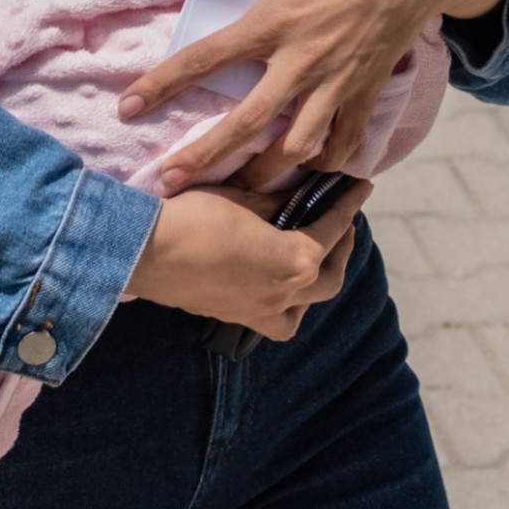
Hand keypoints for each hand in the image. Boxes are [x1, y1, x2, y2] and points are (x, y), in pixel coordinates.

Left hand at [117, 0, 504, 186]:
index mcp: (273, 20)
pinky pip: (343, 142)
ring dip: (264, 172)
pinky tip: (304, 171)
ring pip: (296, 147)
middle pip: (246, 122)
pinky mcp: (366, 93)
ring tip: (239, 186)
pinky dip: (323, 162)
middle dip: (205, 156)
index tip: (128, 107)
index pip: (206, 57)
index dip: (163, 83)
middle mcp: (301, 60)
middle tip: (170, 181)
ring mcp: (337, 82)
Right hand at [123, 180, 371, 337]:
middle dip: (341, 248)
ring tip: (313, 261)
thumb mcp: (244, 199)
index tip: (361, 188)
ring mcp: (261, 312)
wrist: (147, 252)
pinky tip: (275, 288)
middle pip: (330, 276)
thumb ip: (278, 202)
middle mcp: (286, 295)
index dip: (348, 205)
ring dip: (317, 283)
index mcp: (296, 261)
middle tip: (341, 224)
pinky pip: (276, 320)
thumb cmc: (196, 217)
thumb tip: (298, 198)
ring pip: (306, 306)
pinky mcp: (235, 317)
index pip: (332, 229)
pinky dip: (286, 306)